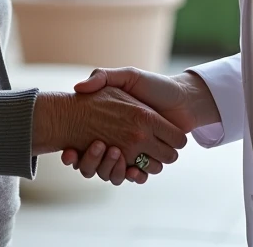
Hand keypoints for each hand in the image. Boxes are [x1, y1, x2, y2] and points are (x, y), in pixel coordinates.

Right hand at [32, 87, 186, 186]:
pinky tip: (132, 169)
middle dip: (94, 162)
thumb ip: (102, 76)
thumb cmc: (155, 85)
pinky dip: (134, 175)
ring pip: (117, 172)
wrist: (183, 97)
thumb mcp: (126, 76)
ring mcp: (137, 152)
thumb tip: (77, 88)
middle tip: (95, 146)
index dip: (77, 152)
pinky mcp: (151, 160)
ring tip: (112, 152)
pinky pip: (137, 176)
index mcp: (113, 126)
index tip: (69, 150)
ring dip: (113, 169)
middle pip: (99, 164)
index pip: (85, 146)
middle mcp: (123, 141)